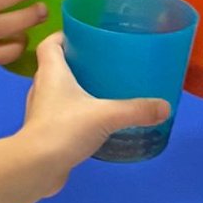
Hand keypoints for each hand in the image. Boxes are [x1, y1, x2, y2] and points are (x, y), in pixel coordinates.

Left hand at [19, 34, 168, 182]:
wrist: (36, 167)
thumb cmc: (65, 129)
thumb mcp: (107, 116)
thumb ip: (136, 110)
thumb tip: (165, 107)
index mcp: (51, 72)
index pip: (49, 44)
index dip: (62, 35)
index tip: (83, 35)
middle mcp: (42, 87)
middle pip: (55, 66)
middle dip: (76, 62)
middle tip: (103, 63)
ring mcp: (41, 111)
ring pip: (57, 91)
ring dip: (74, 88)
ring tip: (101, 90)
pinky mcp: (45, 132)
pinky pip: (60, 114)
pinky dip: (74, 112)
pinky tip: (94, 121)